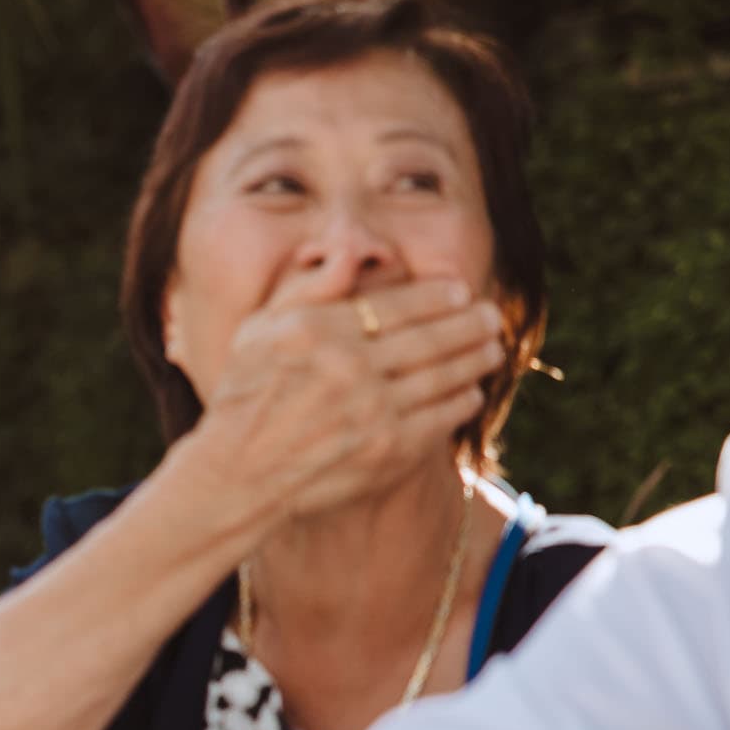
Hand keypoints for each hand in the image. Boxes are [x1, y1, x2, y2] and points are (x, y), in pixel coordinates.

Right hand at [180, 257, 506, 520]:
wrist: (237, 475)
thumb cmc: (244, 396)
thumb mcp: (257, 331)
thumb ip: (305, 289)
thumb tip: (350, 254)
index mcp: (317, 331)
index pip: (396, 304)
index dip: (436, 296)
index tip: (460, 291)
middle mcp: (348, 367)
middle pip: (430, 337)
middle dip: (471, 324)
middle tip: (493, 316)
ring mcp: (370, 411)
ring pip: (443, 376)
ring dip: (476, 359)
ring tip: (492, 349)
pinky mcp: (386, 451)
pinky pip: (439, 418)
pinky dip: (460, 401)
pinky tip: (469, 392)